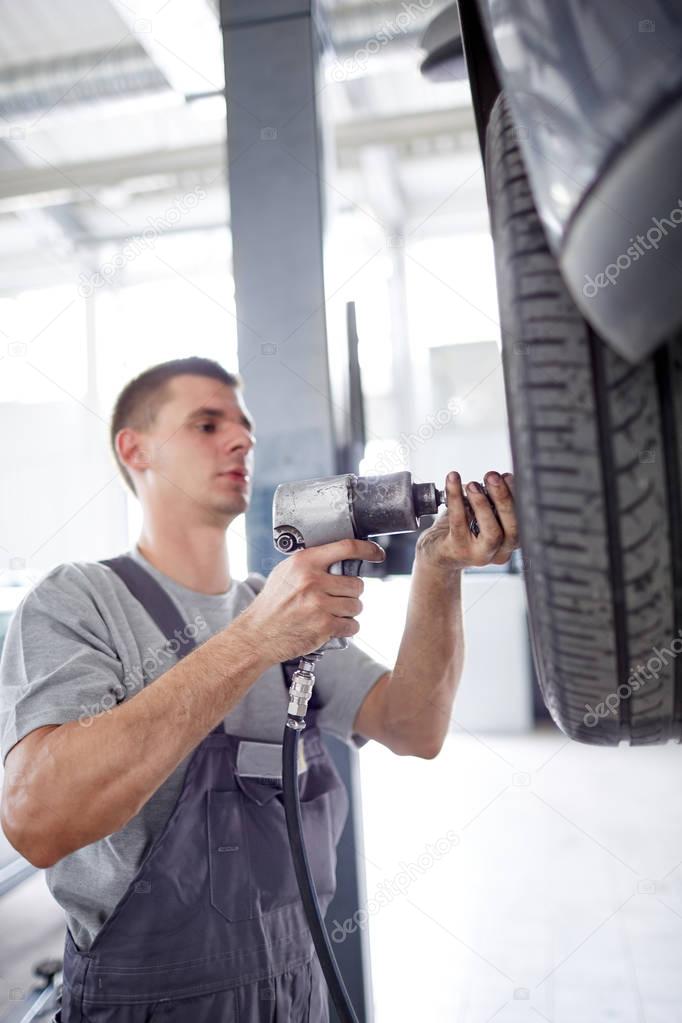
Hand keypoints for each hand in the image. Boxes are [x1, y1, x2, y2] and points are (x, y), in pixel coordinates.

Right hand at [237, 538, 385, 662]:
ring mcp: (319, 604)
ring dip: (349, 611)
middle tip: (337, 597)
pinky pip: (352, 625)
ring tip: (332, 612)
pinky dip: (347, 628)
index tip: (377, 553)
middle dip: (352, 592)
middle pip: (357, 583)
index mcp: (304, 562)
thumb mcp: (285, 572)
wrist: (257, 634)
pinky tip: (332, 626)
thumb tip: (337, 558)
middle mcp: (313, 581)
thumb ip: (310, 563)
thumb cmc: (271, 604)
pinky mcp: (324, 626)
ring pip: (357, 605)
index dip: (367, 549)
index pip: (346, 548)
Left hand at [415, 470, 518, 569]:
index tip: (508, 476)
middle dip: (504, 499)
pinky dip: (455, 498)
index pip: (523, 520)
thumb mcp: (480, 514)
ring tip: (472, 485)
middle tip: (493, 477)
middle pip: (513, 529)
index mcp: (509, 542)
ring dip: (482, 503)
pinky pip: (459, 522)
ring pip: (491, 531)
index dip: (517, 497)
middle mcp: (499, 552)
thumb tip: (495, 478)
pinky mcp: (457, 550)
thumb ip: (491, 500)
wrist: (434, 554)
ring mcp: (479, 555)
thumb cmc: (460, 529)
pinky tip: (452, 481)